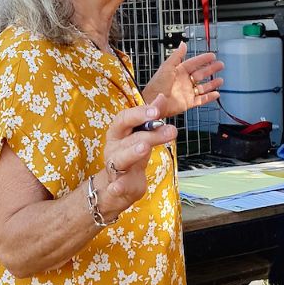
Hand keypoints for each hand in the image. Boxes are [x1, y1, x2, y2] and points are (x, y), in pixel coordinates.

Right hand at [97, 96, 176, 217]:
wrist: (117, 187)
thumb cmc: (130, 155)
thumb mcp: (141, 136)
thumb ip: (150, 118)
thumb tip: (162, 97)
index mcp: (118, 133)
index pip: (125, 118)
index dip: (139, 113)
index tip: (156, 111)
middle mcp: (113, 148)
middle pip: (129, 138)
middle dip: (149, 134)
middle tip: (170, 130)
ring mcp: (113, 167)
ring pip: (121, 158)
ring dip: (132, 152)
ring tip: (143, 147)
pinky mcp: (117, 186)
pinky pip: (116, 186)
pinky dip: (117, 187)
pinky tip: (117, 187)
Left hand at [142, 42, 223, 116]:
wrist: (154, 102)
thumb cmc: (157, 85)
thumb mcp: (167, 67)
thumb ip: (176, 55)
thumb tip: (182, 44)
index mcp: (179, 71)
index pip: (194, 63)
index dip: (203, 59)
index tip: (212, 56)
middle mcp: (184, 81)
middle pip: (201, 74)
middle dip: (210, 70)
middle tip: (220, 65)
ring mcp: (187, 92)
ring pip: (203, 87)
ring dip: (212, 84)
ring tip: (220, 80)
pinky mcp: (188, 102)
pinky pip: (201, 100)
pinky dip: (209, 97)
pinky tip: (216, 94)